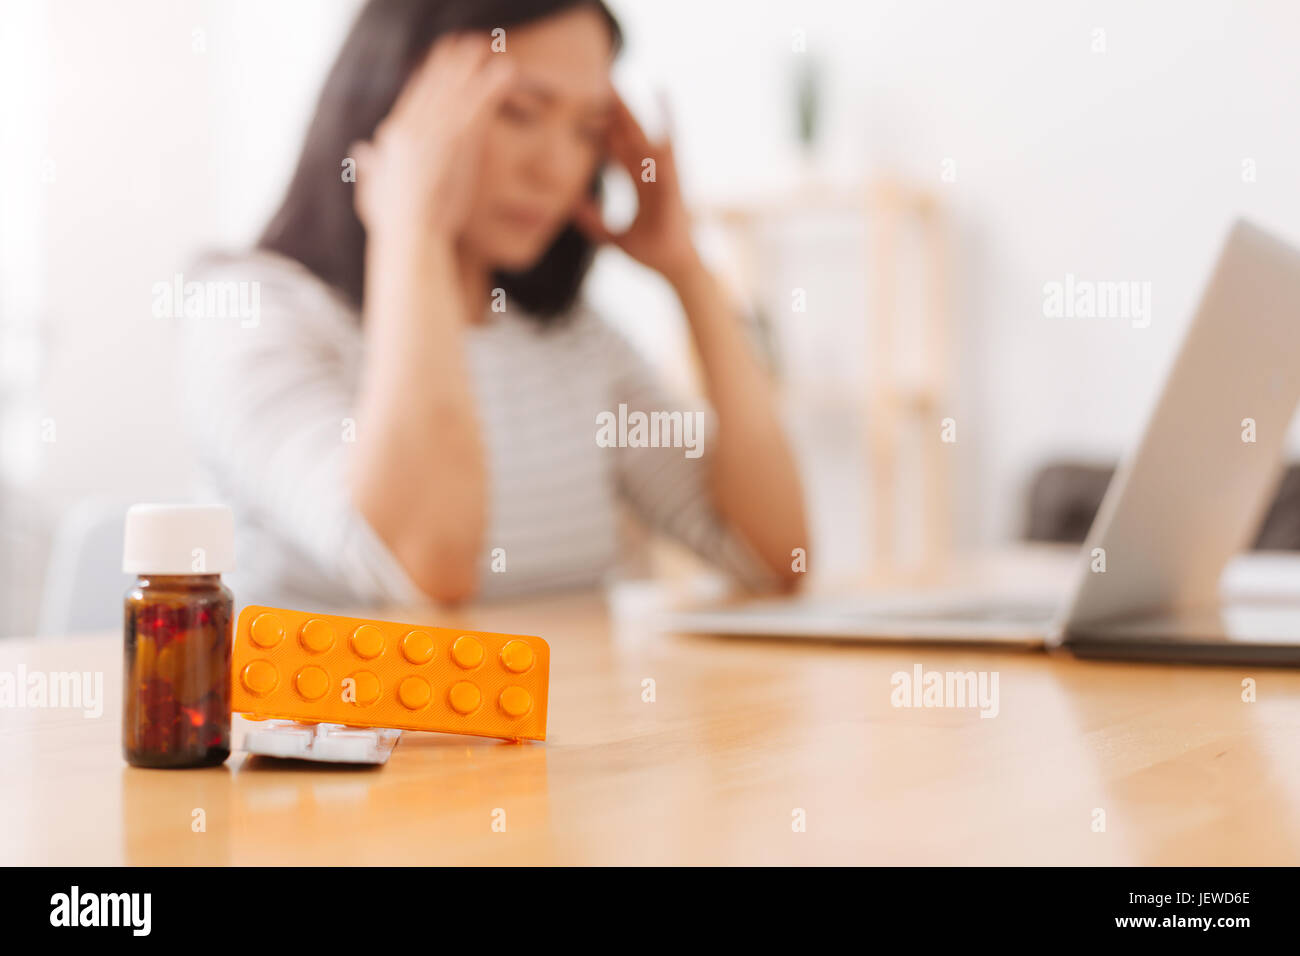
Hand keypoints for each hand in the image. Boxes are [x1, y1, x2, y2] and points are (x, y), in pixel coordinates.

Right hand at [352, 35, 513, 243]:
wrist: (407, 240)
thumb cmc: (394, 227)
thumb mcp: (374, 192)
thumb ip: (370, 168)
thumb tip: (362, 151)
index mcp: (394, 140)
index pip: (414, 98)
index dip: (430, 76)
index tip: (443, 57)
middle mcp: (408, 131)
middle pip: (434, 87)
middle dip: (452, 63)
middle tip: (470, 42)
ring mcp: (428, 136)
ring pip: (454, 93)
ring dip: (472, 68)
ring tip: (489, 48)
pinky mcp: (448, 146)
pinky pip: (473, 110)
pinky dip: (489, 89)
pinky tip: (505, 74)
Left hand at [574, 93, 701, 284]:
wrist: (675, 267)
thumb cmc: (652, 252)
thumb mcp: (612, 237)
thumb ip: (592, 221)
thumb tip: (569, 208)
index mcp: (640, 184)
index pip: (617, 151)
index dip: (601, 132)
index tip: (585, 109)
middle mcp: (651, 172)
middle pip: (628, 135)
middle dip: (615, 110)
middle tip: (600, 81)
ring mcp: (662, 172)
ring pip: (641, 134)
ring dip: (629, 109)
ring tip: (615, 84)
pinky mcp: (671, 177)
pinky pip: (668, 142)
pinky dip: (667, 117)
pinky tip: (663, 91)